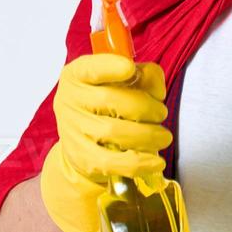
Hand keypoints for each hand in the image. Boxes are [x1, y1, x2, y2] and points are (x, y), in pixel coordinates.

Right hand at [38, 52, 170, 231]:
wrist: (79, 164)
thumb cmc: (108, 118)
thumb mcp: (119, 93)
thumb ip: (140, 80)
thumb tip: (152, 78)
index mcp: (77, 78)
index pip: (90, 68)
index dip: (111, 67)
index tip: (131, 69)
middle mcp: (70, 104)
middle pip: (116, 102)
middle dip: (147, 109)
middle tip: (160, 116)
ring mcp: (74, 134)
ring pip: (117, 132)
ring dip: (149, 135)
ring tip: (162, 139)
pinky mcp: (83, 162)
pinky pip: (115, 162)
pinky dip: (140, 162)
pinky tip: (155, 162)